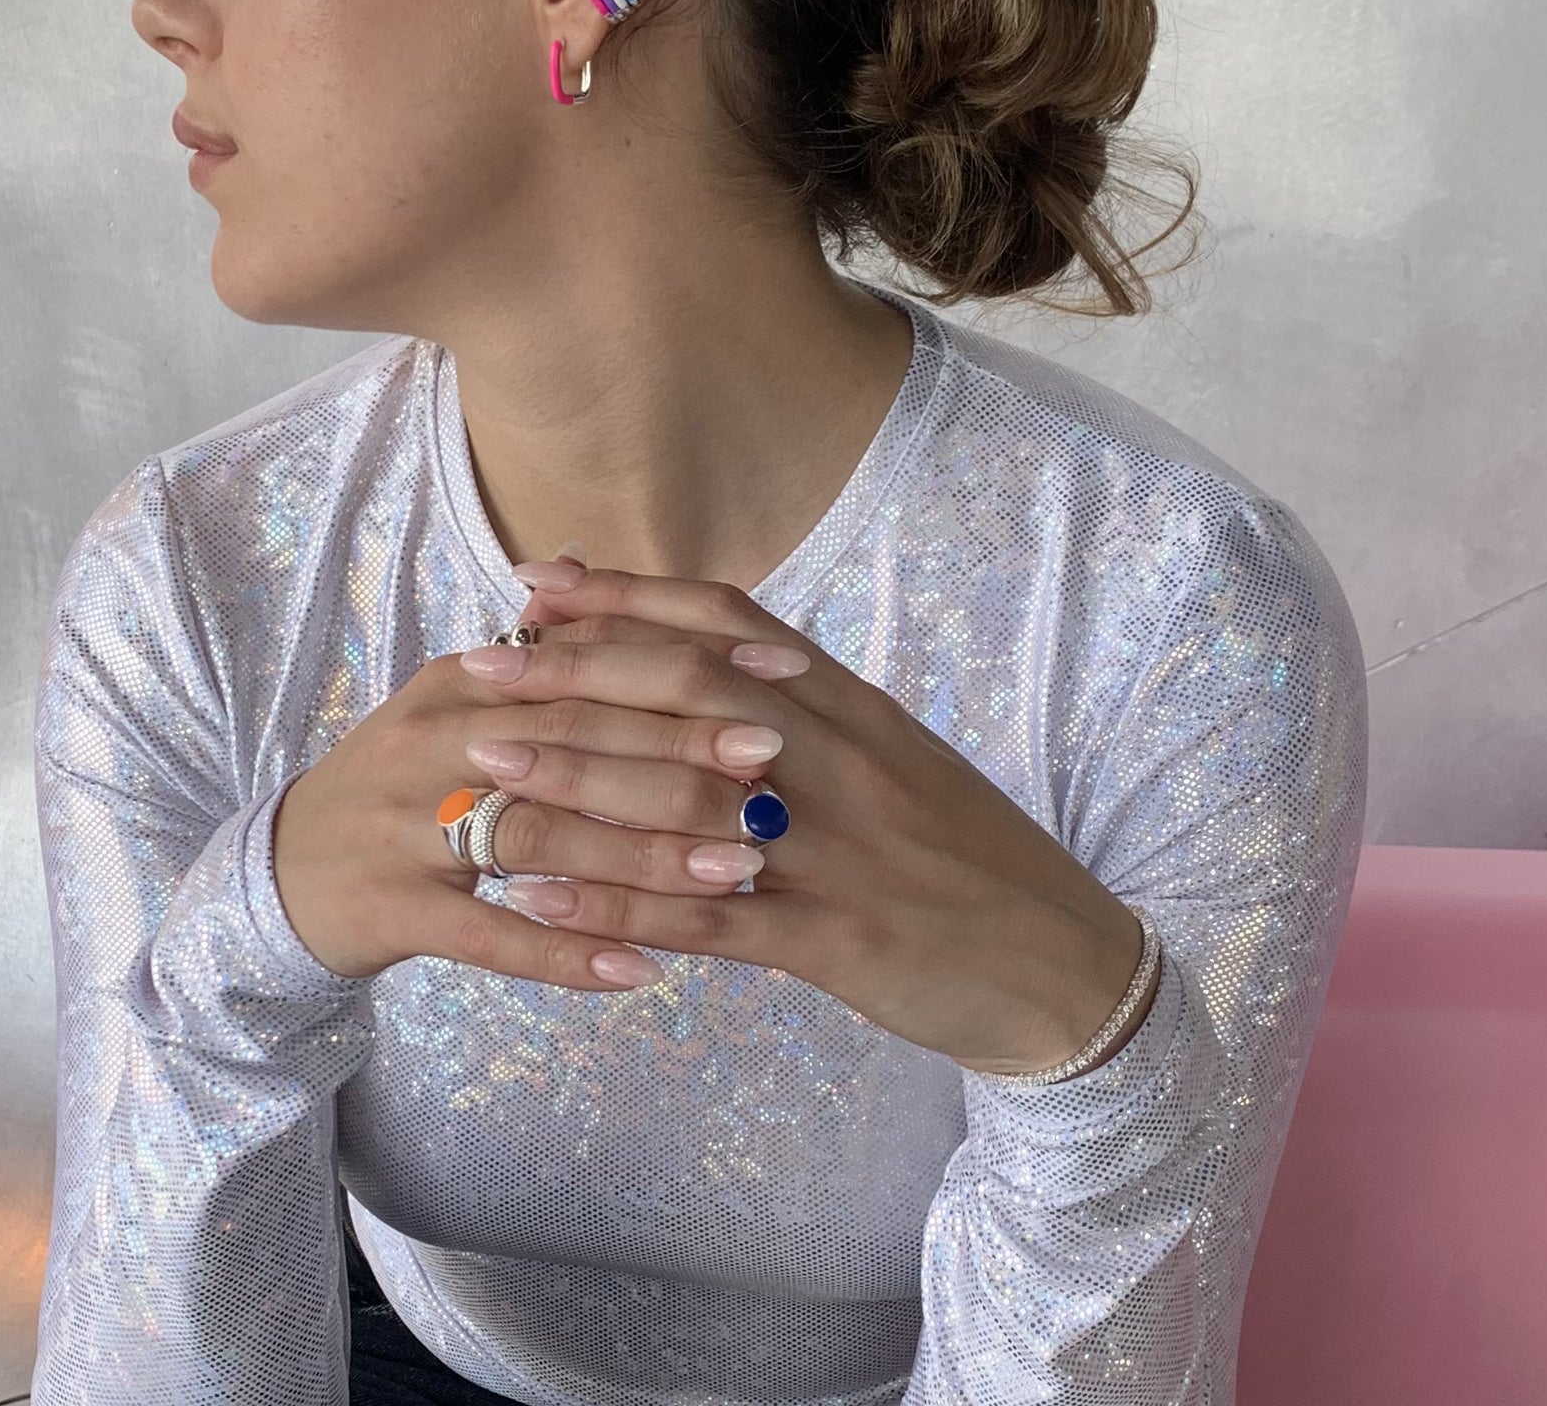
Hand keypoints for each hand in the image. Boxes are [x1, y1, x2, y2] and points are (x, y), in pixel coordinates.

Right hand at [270, 583, 793, 992]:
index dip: (681, 670)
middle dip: (679, 752)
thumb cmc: (403, 786)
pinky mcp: (391, 908)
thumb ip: (542, 656)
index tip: (775, 677)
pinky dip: (567, 954)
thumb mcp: (462, 705)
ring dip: (644, 855)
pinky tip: (640, 970)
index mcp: (462, 680)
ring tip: (737, 869)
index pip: (585, 664)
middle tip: (774, 770)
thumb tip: (615, 580)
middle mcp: (433, 739)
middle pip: (571, 739)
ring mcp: (405, 825)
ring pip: (540, 833)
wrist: (282, 874)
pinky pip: (489, 936)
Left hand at [470, 560, 1159, 1076]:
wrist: (1066, 964)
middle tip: (481, 663)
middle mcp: (841, 756)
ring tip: (483, 772)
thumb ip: (807, 709)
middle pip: (690, 690)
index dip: (629, 597)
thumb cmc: (964, 856)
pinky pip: (706, 918)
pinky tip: (541, 904)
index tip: (540, 581)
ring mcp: (839, 847)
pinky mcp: (837, 938)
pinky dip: (616, 907)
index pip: (727, 623)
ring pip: (685, 797)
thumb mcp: (896, 758)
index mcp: (853, 705)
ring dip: (576, 780)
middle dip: (579, 672)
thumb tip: (712, 662)